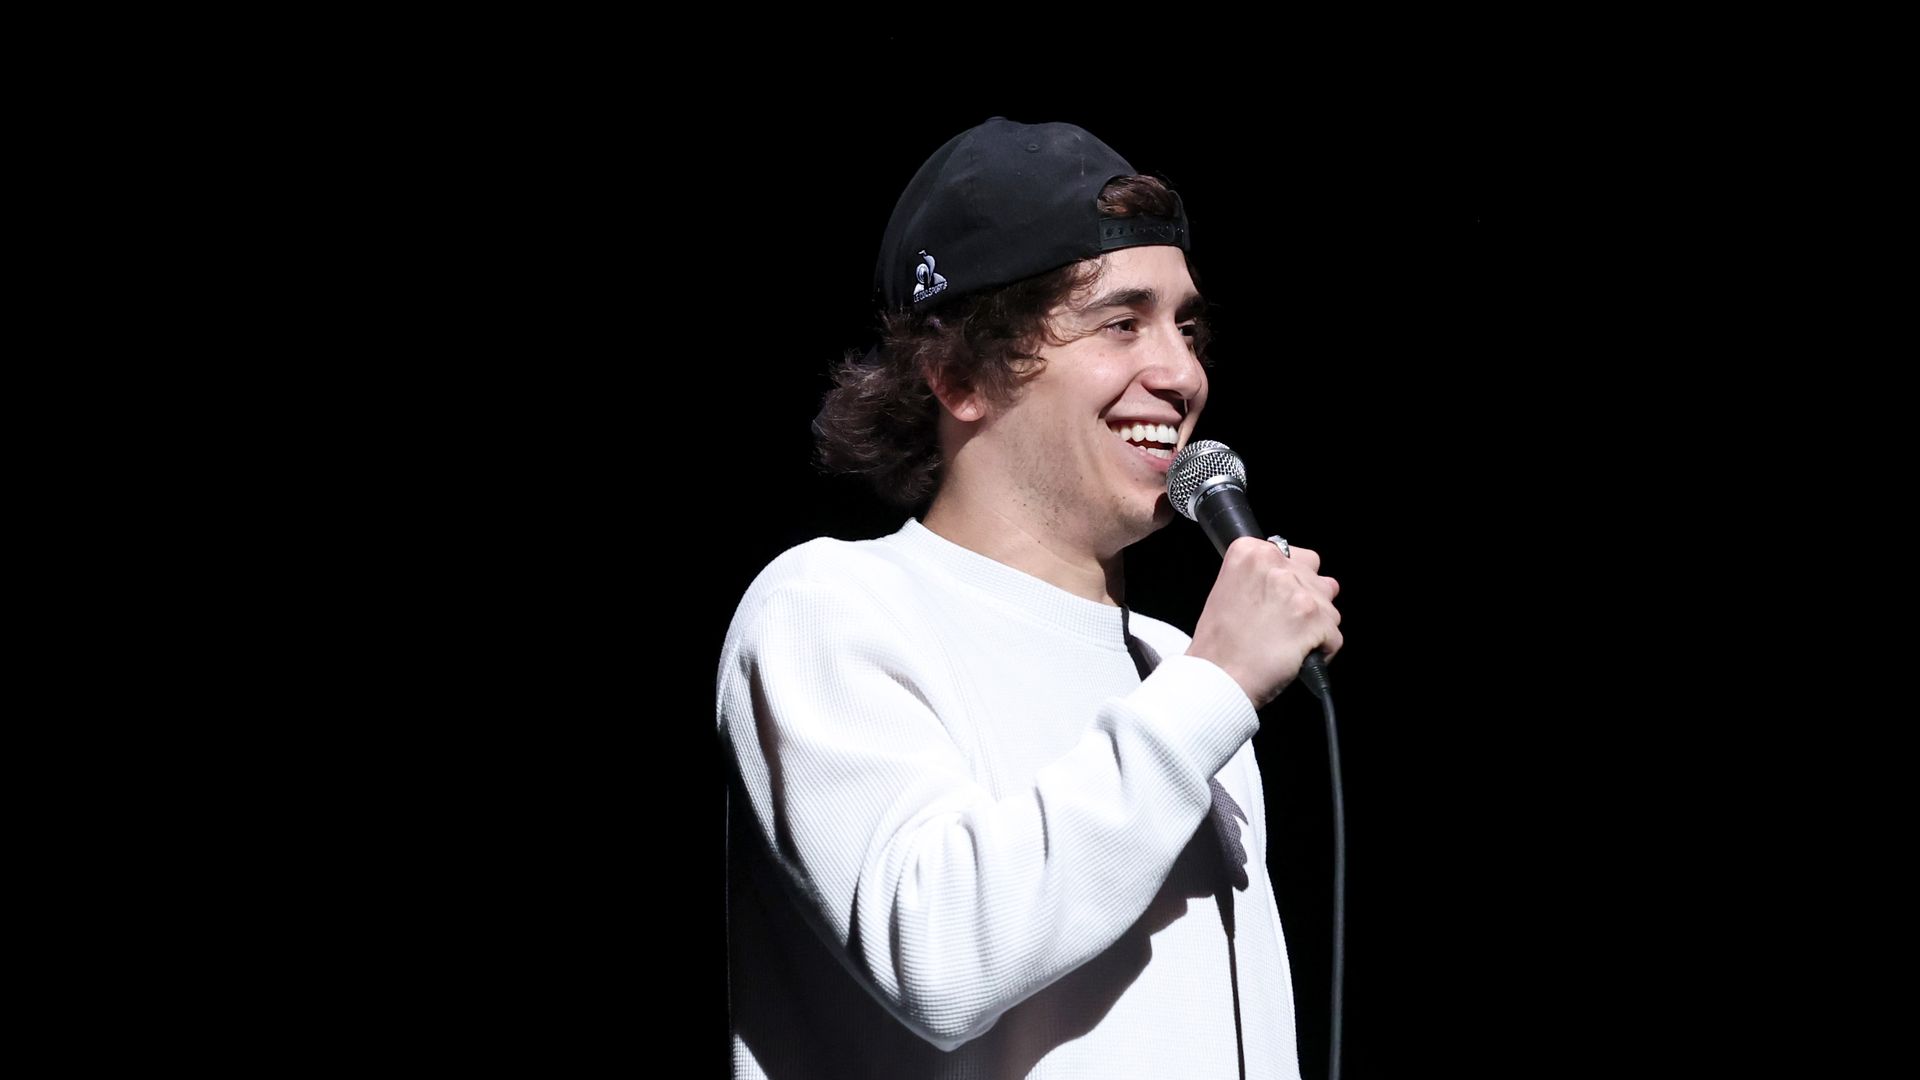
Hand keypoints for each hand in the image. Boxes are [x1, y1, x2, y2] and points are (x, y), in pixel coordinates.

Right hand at [1184, 537, 1341, 708]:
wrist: (1219, 678)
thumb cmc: (1218, 645)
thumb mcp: (1225, 590)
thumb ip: (1258, 576)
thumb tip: (1290, 580)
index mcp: (1251, 553)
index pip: (1294, 555)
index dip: (1291, 580)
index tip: (1278, 599)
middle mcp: (1277, 565)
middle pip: (1316, 577)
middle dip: (1308, 598)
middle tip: (1285, 621)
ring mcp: (1300, 592)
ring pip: (1329, 607)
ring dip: (1316, 625)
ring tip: (1288, 642)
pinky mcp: (1317, 620)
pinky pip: (1334, 636)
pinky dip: (1321, 650)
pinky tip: (1295, 656)